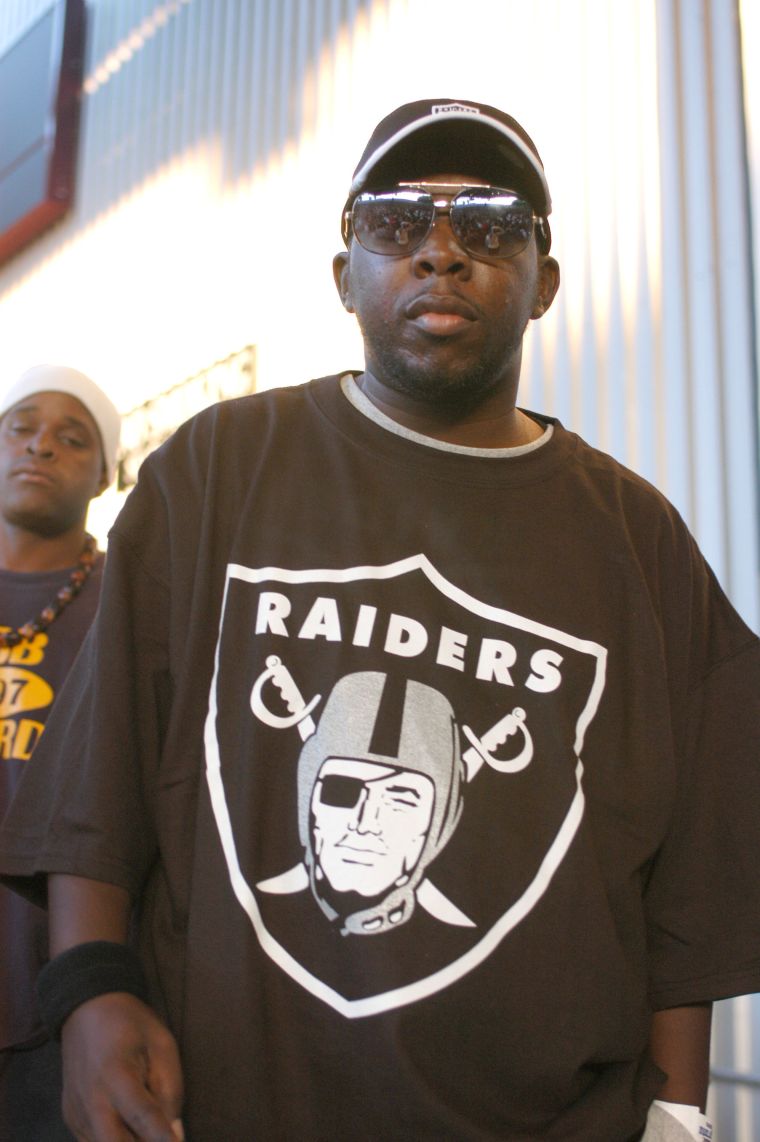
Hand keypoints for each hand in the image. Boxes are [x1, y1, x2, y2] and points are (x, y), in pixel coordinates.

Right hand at [60, 991, 183, 1140]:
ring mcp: (76, 1111)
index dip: (162, 1138)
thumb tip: (174, 1134)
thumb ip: (170, 1090)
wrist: (87, 1010)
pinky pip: (93, 1141)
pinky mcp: (70, 1118)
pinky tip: (128, 1125)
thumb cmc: (132, 1025)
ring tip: (146, 1127)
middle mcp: (91, 1098)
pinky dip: (114, 1139)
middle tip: (161, 1137)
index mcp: (116, 1073)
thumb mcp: (162, 1044)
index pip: (142, 1116)